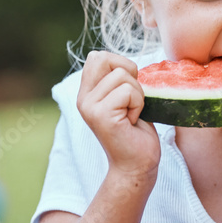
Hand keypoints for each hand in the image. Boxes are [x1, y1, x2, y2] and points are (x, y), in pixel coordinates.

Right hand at [76, 51, 160, 186]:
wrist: (136, 166)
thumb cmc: (135, 132)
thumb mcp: (122, 99)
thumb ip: (114, 80)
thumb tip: (110, 57)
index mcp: (86, 93)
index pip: (97, 56)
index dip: (120, 65)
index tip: (126, 92)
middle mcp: (83, 99)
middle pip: (104, 58)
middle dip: (128, 73)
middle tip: (131, 100)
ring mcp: (90, 107)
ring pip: (122, 76)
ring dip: (137, 94)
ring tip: (132, 115)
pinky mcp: (101, 116)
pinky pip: (129, 91)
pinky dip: (139, 104)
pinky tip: (133, 121)